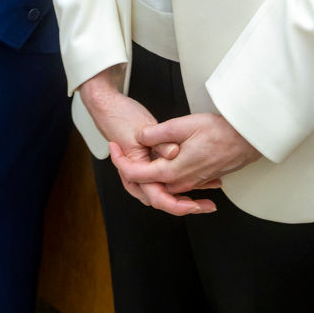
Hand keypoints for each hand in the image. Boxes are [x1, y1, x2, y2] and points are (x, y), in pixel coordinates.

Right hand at [79, 69, 214, 216]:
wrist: (108, 107)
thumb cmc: (121, 116)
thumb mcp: (142, 127)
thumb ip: (159, 142)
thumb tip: (174, 153)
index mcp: (135, 168)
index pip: (157, 196)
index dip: (177, 205)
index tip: (194, 205)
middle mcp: (138, 175)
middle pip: (162, 199)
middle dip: (184, 206)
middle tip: (205, 206)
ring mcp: (143, 170)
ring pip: (164, 192)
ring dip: (183, 197)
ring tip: (204, 199)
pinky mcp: (148, 163)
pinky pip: (164, 180)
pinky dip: (179, 184)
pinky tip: (197, 182)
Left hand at [110, 112, 260, 211]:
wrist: (247, 139)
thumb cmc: (219, 131)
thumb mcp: (183, 125)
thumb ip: (157, 133)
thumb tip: (140, 136)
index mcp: (172, 170)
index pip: (136, 175)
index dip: (119, 161)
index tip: (112, 146)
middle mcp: (181, 181)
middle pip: (148, 184)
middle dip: (131, 171)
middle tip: (120, 153)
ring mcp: (193, 182)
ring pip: (163, 185)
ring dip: (149, 174)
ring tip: (137, 156)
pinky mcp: (202, 178)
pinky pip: (179, 183)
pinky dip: (166, 175)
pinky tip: (166, 161)